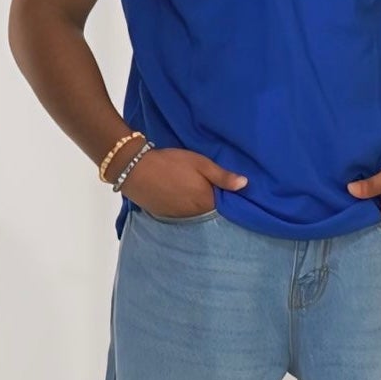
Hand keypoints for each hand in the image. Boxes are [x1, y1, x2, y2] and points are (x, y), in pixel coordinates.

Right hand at [123, 147, 245, 220]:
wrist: (135, 169)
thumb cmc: (171, 162)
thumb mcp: (200, 163)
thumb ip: (223, 176)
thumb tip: (245, 184)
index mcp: (206, 201)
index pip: (226, 207)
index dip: (228, 198)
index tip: (230, 191)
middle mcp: (195, 214)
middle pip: (210, 212)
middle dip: (213, 202)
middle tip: (212, 188)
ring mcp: (179, 217)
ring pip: (196, 214)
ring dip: (198, 205)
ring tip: (195, 191)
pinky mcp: (166, 215)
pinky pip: (182, 214)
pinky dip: (185, 207)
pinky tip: (181, 196)